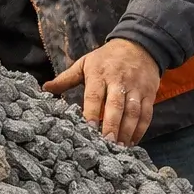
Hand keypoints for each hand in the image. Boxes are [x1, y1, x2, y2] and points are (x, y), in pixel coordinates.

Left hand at [43, 39, 160, 144]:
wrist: (139, 46)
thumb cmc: (106, 58)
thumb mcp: (84, 63)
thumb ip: (66, 78)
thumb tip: (45, 88)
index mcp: (99, 74)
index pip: (94, 95)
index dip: (91, 112)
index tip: (88, 128)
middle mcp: (118, 82)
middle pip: (116, 106)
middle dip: (112, 125)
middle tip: (106, 143)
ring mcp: (136, 88)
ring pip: (133, 112)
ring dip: (127, 131)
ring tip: (119, 148)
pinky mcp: (149, 94)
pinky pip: (147, 114)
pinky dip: (141, 129)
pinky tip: (133, 141)